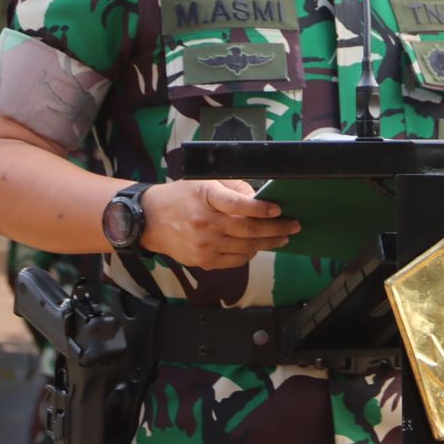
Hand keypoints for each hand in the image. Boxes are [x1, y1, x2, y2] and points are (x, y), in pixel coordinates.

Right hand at [141, 179, 299, 269]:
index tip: (279, 209)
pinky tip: (258, 246)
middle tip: (293, 226)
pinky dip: (250, 253)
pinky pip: (235, 260)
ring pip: (246, 247)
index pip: (238, 204)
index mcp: (205, 197)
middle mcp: (205, 222)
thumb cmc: (181, 197)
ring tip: (282, 237)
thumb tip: (260, 198)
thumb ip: (232, 189)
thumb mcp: (204, 182)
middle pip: (247, 230)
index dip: (261, 208)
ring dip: (268, 243)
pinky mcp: (203, 261)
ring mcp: (204, 245)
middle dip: (276, 229)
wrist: (150, 221)